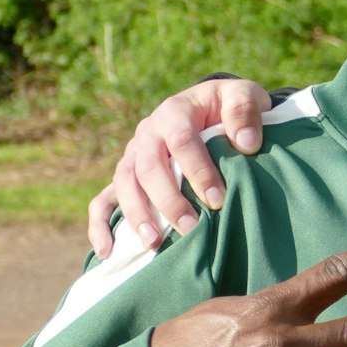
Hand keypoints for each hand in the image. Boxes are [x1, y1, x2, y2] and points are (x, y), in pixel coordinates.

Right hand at [86, 77, 274, 257]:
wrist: (212, 107)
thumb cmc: (230, 106)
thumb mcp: (244, 95)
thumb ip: (245, 110)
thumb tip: (247, 144)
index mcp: (175, 112)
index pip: (181, 140)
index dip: (197, 171)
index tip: (217, 199)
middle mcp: (147, 133)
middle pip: (148, 168)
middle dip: (168, 201)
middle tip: (191, 228)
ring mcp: (133, 155)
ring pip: (124, 185)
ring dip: (137, 215)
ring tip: (154, 243)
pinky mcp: (126, 176)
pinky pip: (103, 200)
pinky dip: (100, 225)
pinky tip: (107, 251)